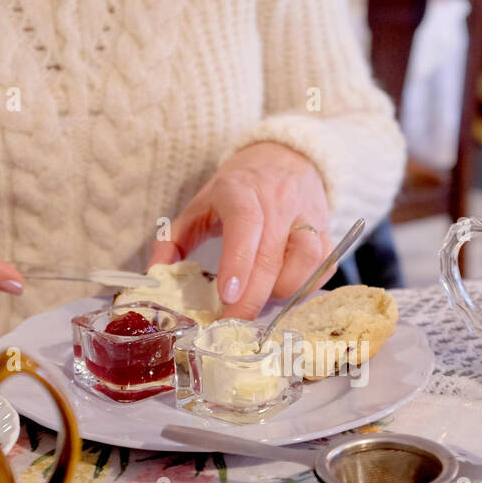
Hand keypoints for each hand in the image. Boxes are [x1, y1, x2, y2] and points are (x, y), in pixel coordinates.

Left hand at [152, 142, 332, 318]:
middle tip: (231, 324)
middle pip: (272, 255)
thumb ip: (174, 240)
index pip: (246, 223)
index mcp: (241, 189)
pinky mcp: (327, 232)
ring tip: (259, 297)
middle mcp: (280, 200)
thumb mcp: (200, 205)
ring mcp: (308, 215)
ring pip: (306, 262)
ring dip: (281, 291)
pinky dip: (304, 287)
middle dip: (251, 298)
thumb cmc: (237, 190)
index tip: (227, 297)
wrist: (284, 159)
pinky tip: (282, 289)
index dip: (238, 262)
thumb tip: (155, 276)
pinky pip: (323, 268)